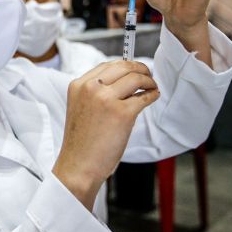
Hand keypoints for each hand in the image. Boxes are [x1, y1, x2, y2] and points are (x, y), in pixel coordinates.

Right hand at [53, 60, 158, 210]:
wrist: (79, 166)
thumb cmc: (82, 143)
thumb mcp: (81, 108)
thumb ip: (95, 92)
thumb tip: (124, 82)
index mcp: (78, 85)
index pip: (107, 65)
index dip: (125, 65)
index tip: (134, 70)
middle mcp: (91, 88)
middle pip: (123, 66)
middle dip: (140, 69)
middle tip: (148, 76)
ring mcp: (106, 99)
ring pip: (135, 77)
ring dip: (148, 80)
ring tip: (152, 87)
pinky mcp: (123, 113)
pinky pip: (144, 97)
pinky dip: (152, 94)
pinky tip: (153, 97)